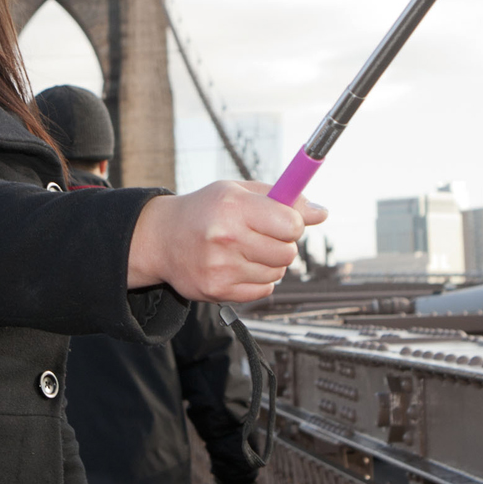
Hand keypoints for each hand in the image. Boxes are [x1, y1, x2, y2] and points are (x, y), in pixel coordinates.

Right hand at [127, 182, 327, 300]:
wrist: (161, 238)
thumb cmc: (204, 210)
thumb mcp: (237, 192)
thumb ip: (282, 199)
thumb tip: (322, 213)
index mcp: (233, 206)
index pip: (291, 223)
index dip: (293, 223)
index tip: (284, 220)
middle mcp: (226, 237)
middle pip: (288, 252)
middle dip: (282, 244)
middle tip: (262, 235)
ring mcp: (221, 267)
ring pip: (277, 272)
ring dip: (269, 262)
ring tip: (246, 250)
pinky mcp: (218, 290)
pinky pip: (264, 290)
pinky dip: (258, 279)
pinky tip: (238, 266)